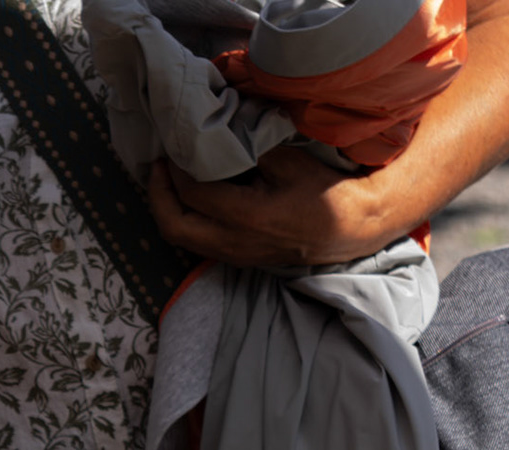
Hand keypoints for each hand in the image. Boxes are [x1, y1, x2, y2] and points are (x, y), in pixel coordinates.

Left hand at [148, 149, 399, 268]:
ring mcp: (235, 255)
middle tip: (158, 165)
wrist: (350, 229)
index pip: (194, 193)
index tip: (175, 145)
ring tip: (168, 179)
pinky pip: (197, 242)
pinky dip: (185, 219)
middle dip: (158, 194)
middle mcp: (235, 243)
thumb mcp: (288, 161)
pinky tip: (190, 197)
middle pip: (174, 226)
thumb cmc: (323, 192)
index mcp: (247, 218)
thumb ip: (248, 149)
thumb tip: (216, 131)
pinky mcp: (237, 258)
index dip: (178, 168)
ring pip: (182, 239)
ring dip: (168, 208)